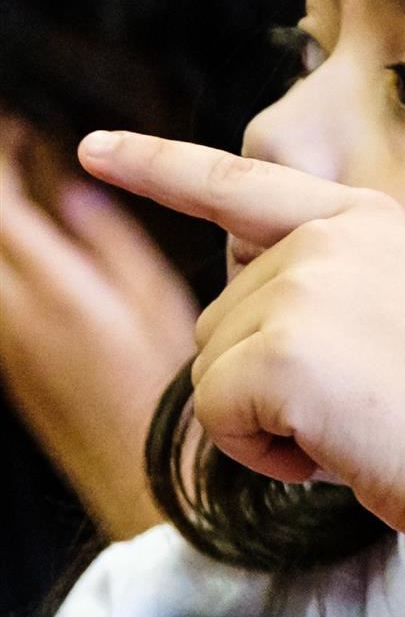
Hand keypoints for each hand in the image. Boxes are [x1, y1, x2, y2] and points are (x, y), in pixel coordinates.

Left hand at [0, 125, 198, 537]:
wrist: (143, 491)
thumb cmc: (175, 406)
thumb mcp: (163, 311)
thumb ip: (111, 246)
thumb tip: (75, 186)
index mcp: (62, 293)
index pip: (1, 206)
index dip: (2, 155)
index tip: (16, 125)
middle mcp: (18, 314)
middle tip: (15, 146)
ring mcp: (7, 339)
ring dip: (3, 222)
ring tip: (19, 183)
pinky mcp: (10, 360)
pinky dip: (10, 257)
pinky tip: (36, 247)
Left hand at [77, 130, 404, 541]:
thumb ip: (328, 289)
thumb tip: (235, 321)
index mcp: (367, 220)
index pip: (241, 183)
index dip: (158, 165)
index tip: (96, 148)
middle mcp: (328, 237)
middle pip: (222, 313)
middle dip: (267, 377)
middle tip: (364, 403)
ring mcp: (300, 286)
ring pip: (212, 367)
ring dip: (266, 417)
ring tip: (358, 424)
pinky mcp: (276, 350)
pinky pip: (217, 416)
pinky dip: (264, 453)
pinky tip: (336, 450)